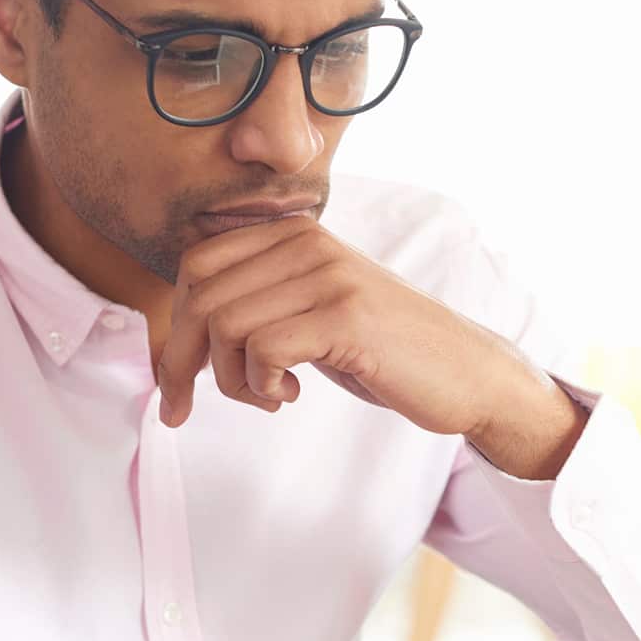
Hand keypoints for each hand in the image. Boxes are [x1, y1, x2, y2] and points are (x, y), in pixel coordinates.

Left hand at [154, 215, 586, 478]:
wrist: (465, 373)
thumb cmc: (384, 351)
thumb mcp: (313, 311)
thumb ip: (260, 302)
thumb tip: (179, 332)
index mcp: (295, 234)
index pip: (196, 265)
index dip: (174, 327)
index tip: (177, 383)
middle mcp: (308, 243)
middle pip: (201, 295)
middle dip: (183, 362)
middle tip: (189, 407)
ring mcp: (329, 277)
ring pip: (226, 324)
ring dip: (231, 380)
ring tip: (267, 396)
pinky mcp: (346, 317)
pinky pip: (263, 349)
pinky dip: (261, 385)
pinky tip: (289, 396)